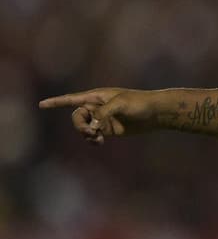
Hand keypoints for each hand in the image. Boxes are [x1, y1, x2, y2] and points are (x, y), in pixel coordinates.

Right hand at [38, 88, 153, 142]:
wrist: (155, 113)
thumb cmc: (139, 103)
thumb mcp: (121, 104)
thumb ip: (104, 113)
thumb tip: (93, 126)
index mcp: (96, 96)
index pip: (72, 99)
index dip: (56, 102)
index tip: (41, 105)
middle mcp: (96, 107)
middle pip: (76, 117)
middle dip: (80, 125)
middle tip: (91, 131)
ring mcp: (102, 119)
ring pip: (84, 128)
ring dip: (86, 134)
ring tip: (97, 137)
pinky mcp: (108, 129)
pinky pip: (93, 135)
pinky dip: (92, 140)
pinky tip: (99, 142)